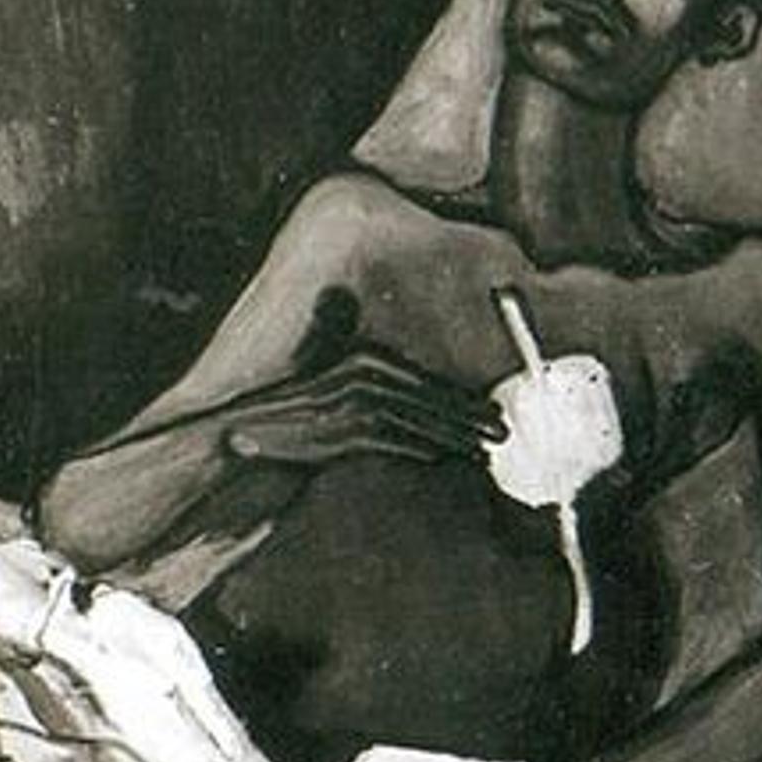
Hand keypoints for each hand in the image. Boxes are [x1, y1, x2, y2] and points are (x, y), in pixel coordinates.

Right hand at [219, 332, 500, 472]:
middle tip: (503, 434)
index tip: (494, 411)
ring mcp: (355, 405)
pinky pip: (397, 443)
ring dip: (456, 439)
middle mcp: (363, 376)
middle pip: (431, 401)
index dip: (463, 398)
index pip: (427, 380)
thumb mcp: (329, 361)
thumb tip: (349, 301)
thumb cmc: (303, 400)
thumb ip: (344, 330)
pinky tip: (448, 460)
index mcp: (366, 356)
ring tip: (486, 452)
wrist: (258, 429)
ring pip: (419, 423)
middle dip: (471, 420)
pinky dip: (425, 451)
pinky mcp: (347, 433)